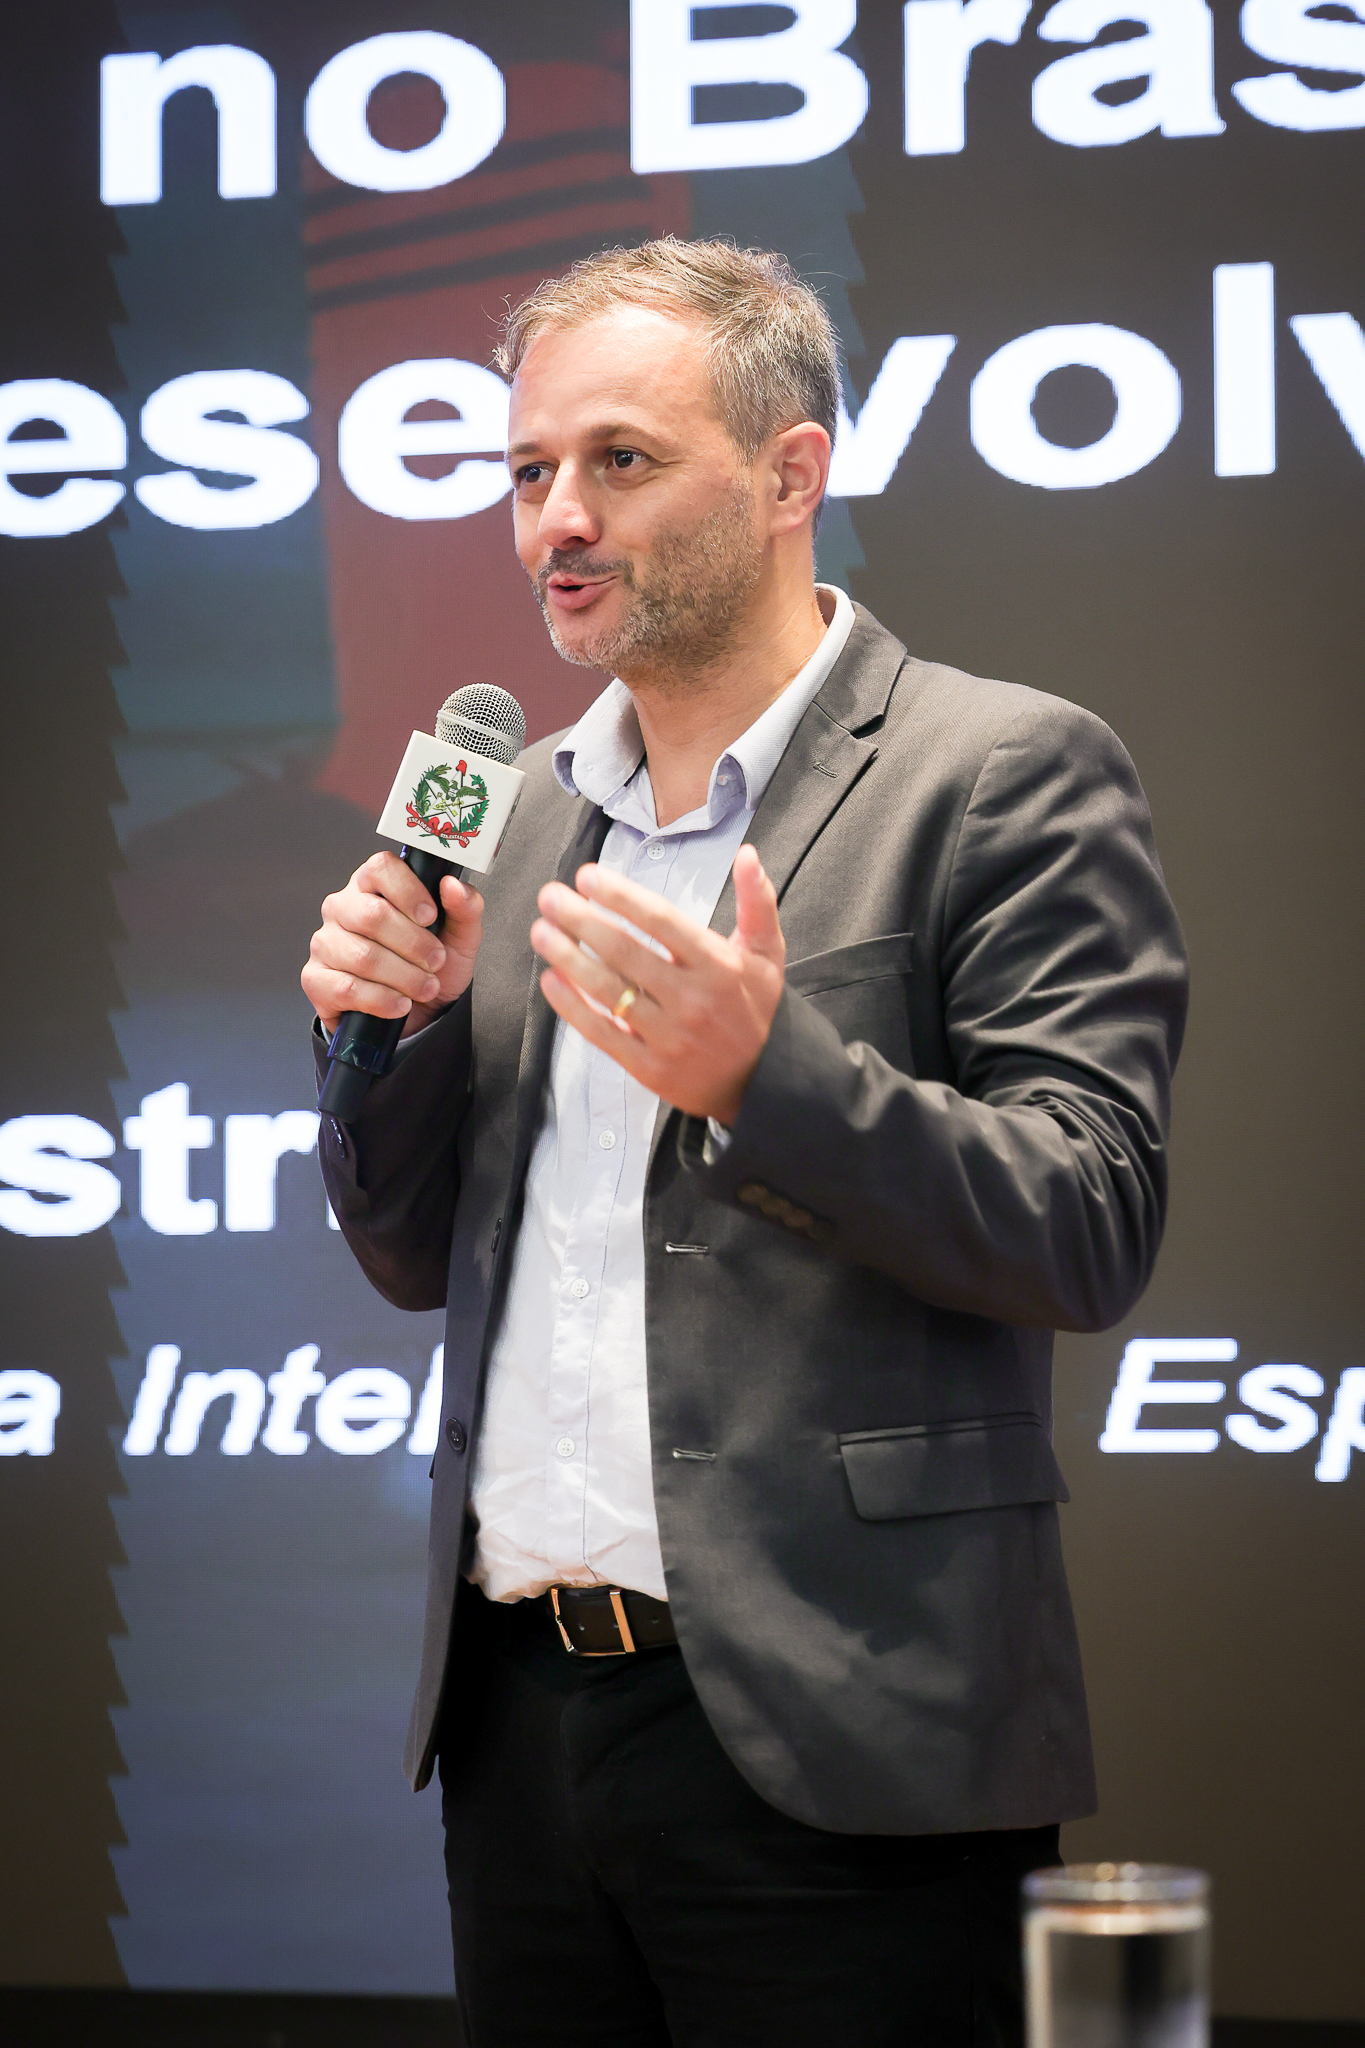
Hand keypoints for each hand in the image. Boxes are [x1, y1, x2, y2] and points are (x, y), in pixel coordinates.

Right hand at [302, 852, 483, 1039]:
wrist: (418, 1013)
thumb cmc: (432, 965)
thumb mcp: (460, 937)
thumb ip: (465, 907)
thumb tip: (453, 885)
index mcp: (373, 885)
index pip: (381, 868)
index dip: (408, 891)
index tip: (430, 917)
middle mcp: (343, 908)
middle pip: (372, 915)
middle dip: (414, 944)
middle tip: (436, 962)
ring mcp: (325, 943)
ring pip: (363, 956)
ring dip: (404, 977)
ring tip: (425, 987)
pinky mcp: (317, 979)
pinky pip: (347, 988)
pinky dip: (381, 1000)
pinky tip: (400, 1004)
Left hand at [530, 844, 784, 1124]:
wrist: (762, 1082)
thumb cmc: (756, 1010)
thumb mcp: (767, 954)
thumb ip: (757, 902)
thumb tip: (747, 855)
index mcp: (718, 965)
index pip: (662, 921)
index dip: (621, 897)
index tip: (587, 877)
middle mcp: (693, 999)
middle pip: (625, 951)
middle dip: (581, 919)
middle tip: (550, 897)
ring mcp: (669, 1035)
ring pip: (608, 990)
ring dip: (568, 957)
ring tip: (541, 931)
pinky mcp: (650, 1067)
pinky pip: (602, 1033)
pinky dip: (572, 1006)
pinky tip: (551, 979)